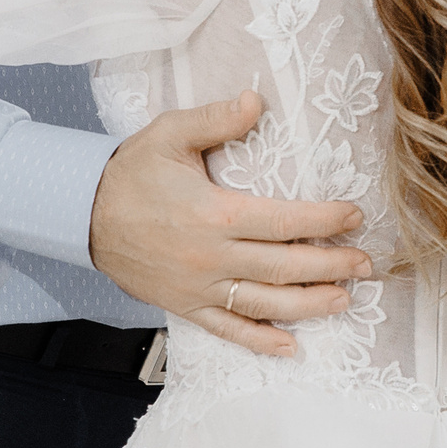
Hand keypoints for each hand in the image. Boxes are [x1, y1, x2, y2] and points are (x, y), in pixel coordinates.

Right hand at [87, 91, 372, 357]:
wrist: (81, 215)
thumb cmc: (131, 172)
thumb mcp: (169, 133)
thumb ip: (215, 119)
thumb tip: (257, 99)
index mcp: (214, 214)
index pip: (283, 220)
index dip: (323, 220)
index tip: (354, 216)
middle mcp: (212, 257)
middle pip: (284, 267)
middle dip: (331, 266)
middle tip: (366, 264)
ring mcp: (199, 287)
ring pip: (265, 304)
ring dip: (310, 305)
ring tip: (345, 300)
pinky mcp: (186, 306)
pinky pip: (228, 329)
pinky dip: (259, 341)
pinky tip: (289, 348)